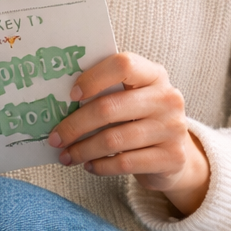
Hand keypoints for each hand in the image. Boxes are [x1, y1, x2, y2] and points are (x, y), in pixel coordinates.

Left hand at [47, 52, 209, 216]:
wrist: (174, 154)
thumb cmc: (141, 120)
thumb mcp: (131, 99)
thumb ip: (106, 92)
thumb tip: (58, 102)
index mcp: (154, 75)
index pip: (123, 65)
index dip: (93, 78)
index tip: (71, 96)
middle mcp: (167, 99)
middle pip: (109, 108)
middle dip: (74, 126)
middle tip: (55, 138)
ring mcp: (172, 129)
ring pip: (113, 140)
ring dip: (83, 150)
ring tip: (66, 156)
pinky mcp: (172, 158)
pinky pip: (124, 163)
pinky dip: (100, 166)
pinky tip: (89, 165)